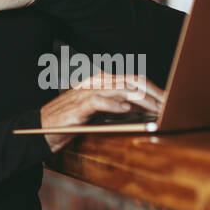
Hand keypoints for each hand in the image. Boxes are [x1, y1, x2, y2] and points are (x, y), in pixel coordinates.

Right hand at [38, 72, 165, 153]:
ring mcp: (86, 93)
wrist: (41, 130)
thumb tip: (143, 108)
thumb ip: (117, 106)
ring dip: (141, 100)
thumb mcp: (99, 112)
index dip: (153, 87)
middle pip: (131, 81)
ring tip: (156, 108)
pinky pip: (98, 101)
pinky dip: (113, 105)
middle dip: (152, 92)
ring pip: (119, 89)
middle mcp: (95, 83)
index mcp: (102, 82)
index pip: (133, 79)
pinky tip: (127, 110)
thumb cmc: (70, 122)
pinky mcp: (77, 107)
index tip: (168, 99)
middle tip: (169, 105)